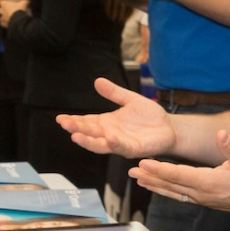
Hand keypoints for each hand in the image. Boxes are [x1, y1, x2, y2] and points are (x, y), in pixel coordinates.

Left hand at [0, 0, 29, 21]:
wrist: (18, 21)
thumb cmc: (19, 10)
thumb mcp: (24, 3)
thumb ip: (25, 1)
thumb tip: (28, 0)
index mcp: (4, 3)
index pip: (1, 1)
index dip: (3, 1)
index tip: (7, 2)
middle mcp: (0, 10)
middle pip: (0, 9)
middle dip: (4, 9)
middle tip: (10, 10)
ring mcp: (0, 17)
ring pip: (0, 16)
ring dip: (4, 16)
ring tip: (9, 17)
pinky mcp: (2, 24)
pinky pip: (2, 22)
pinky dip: (5, 22)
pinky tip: (9, 22)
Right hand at [56, 77, 177, 157]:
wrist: (169, 127)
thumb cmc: (150, 117)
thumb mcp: (130, 100)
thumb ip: (114, 93)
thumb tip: (98, 81)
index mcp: (107, 123)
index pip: (87, 122)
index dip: (74, 121)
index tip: (60, 118)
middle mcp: (110, 134)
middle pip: (90, 133)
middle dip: (76, 129)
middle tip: (64, 124)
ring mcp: (121, 143)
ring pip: (100, 144)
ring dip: (88, 141)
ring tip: (76, 136)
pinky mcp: (133, 148)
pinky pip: (122, 147)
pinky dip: (114, 143)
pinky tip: (107, 137)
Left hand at [129, 130, 229, 215]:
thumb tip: (221, 134)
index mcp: (210, 183)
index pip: (179, 175)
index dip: (160, 169)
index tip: (144, 163)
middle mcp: (203, 194)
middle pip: (171, 185)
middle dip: (150, 177)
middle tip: (132, 171)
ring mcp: (204, 200)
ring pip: (174, 192)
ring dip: (155, 185)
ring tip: (139, 179)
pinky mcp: (206, 201)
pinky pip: (181, 196)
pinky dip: (168, 191)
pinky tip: (160, 187)